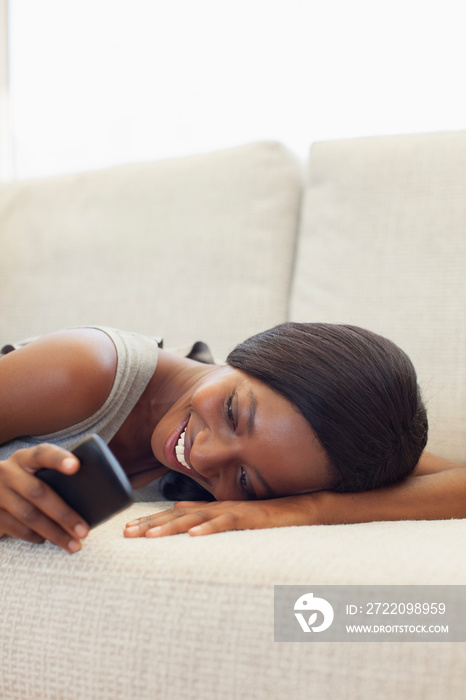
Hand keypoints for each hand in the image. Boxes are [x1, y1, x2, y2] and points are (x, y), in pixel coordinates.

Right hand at [0, 444, 88, 552]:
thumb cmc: (24, 480)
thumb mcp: (33, 471)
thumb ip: (53, 476)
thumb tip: (89, 494)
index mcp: (24, 458)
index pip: (43, 454)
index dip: (58, 459)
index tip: (76, 466)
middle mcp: (7, 472)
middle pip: (38, 492)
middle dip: (64, 514)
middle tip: (84, 531)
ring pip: (28, 516)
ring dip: (53, 533)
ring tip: (73, 545)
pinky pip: (17, 529)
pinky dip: (35, 536)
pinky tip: (47, 540)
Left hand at [124, 494, 318, 537]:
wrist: (304, 507)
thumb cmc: (270, 516)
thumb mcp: (234, 519)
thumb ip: (209, 516)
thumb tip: (181, 515)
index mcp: (212, 509)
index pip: (175, 515)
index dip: (151, 521)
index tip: (127, 531)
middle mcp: (218, 507)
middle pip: (178, 515)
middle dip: (151, 524)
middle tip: (127, 534)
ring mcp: (234, 510)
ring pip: (197, 518)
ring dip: (171, 526)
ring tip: (149, 535)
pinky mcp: (251, 517)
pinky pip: (227, 522)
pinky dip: (210, 527)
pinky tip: (193, 535)